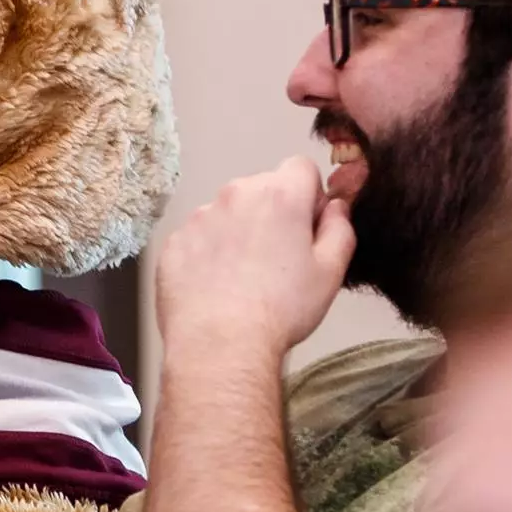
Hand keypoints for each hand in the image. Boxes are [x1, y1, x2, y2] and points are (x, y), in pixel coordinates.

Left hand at [152, 157, 353, 365]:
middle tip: (277, 260)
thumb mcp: (331, 270)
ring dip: (238, 232)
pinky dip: (207, 254)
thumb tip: (335, 206)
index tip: (306, 229)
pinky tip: (215, 287)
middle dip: (272, 213)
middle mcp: (235, 194)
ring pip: (226, 213)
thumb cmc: (283, 308)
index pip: (300, 168)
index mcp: (279, 194)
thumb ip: (339, 227)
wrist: (220, 344)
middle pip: (261, 188)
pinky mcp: (172, 243)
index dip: (309, 197)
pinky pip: (197, 238)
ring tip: (243, 278)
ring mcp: (198, 218)